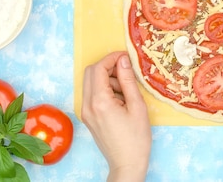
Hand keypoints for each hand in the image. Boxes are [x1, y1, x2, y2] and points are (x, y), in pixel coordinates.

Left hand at [82, 51, 151, 181]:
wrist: (127, 164)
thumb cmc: (136, 139)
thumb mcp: (137, 106)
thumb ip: (128, 81)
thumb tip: (123, 60)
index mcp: (99, 102)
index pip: (98, 69)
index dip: (112, 58)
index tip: (126, 57)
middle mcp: (87, 106)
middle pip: (90, 72)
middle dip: (107, 66)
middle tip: (126, 70)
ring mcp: (85, 112)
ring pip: (90, 82)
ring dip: (107, 78)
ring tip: (126, 90)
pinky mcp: (88, 117)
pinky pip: (92, 94)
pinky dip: (105, 89)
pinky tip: (120, 98)